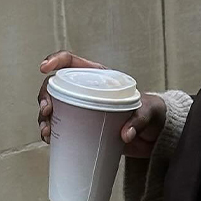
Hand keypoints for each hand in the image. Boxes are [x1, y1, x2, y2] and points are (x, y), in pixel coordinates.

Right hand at [38, 51, 166, 158]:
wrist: (156, 135)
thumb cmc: (152, 114)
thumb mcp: (149, 111)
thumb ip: (140, 120)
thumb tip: (126, 134)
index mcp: (99, 77)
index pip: (71, 62)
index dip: (55, 60)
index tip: (44, 68)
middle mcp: (85, 90)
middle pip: (55, 86)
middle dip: (44, 96)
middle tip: (47, 110)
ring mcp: (82, 109)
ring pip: (53, 108)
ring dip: (44, 118)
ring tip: (47, 131)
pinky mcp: (82, 127)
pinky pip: (61, 127)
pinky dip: (51, 133)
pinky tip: (49, 139)